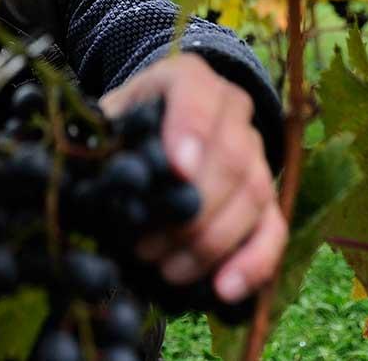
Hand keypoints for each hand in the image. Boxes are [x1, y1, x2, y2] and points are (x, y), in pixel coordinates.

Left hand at [100, 53, 286, 302]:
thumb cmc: (130, 122)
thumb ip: (104, 133)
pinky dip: (253, 263)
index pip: (197, 97)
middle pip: (231, 157)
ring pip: (253, 196)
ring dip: (210, 242)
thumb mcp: (110, 114)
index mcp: (188, 77)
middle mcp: (232, 109)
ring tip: (167, 270)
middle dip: (191, 209)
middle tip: (146, 245)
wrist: (162, 120)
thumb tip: (93, 168)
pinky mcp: (268, 195)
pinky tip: (224, 289)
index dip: (190, 132)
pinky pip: (274, 229)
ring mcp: (256, 152)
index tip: (176, 169)